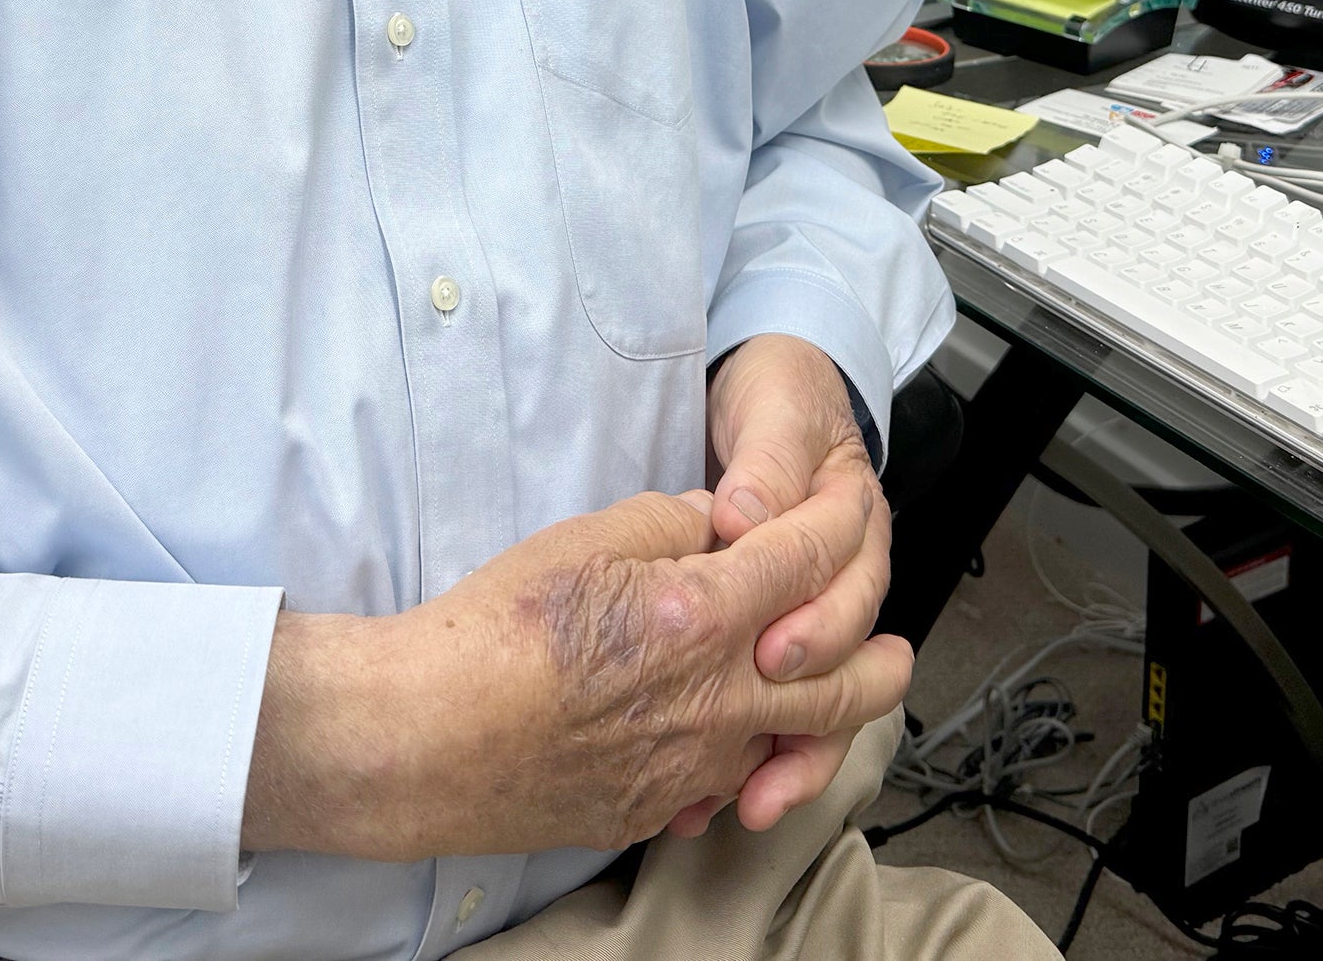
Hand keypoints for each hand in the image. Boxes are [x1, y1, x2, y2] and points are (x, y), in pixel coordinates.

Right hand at [243, 480, 909, 862]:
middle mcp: (717, 700)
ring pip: (787, 744)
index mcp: (706, 615)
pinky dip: (739, 759)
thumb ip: (670, 523)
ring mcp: (690, 767)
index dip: (837, 527)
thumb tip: (717, 526)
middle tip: (896, 652)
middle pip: (841, 687)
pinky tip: (725, 744)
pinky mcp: (653, 809)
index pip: (808, 560)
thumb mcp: (588, 538)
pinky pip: (721, 784)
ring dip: (816, 720)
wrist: (426, 737)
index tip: (849, 513)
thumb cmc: (495, 630)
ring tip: (823, 701)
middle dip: (880, 665)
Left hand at [701, 335, 891, 835]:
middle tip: (754, 733)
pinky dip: (753, 761)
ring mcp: (814, 617)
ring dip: (791, 760)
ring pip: (826, 709)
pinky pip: (782, 715)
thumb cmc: (777, 400)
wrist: (771, 399)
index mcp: (856, 523)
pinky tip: (713, 798)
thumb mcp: (775, 412)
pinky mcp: (777, 647)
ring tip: (748, 804)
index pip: (849, 586)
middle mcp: (845, 579)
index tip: (769, 646)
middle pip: (849, 667)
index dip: (814, 623)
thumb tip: (746, 513)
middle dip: (808, 711)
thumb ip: (767, 463)